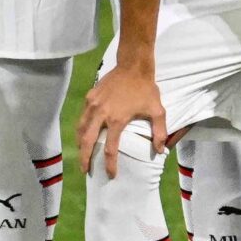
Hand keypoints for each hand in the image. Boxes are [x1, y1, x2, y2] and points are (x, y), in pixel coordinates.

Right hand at [75, 62, 164, 178]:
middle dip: (85, 158)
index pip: (110, 149)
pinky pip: (82, 117)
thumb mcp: (157, 110)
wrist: (133, 66)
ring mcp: (93, 105)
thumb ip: (159, 132)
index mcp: (117, 120)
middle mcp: (101, 114)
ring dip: (80, 144)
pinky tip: (83, 134)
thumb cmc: (146, 89)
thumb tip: (159, 150)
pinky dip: (81, 128)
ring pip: (81, 129)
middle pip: (87, 142)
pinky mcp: (90, 97)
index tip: (111, 174)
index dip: (110, 164)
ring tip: (82, 155)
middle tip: (85, 170)